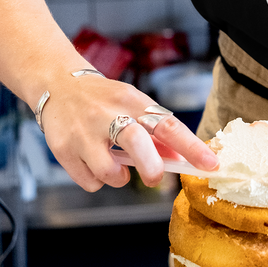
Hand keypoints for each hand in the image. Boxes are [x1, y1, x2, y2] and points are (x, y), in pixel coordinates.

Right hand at [40, 73, 217, 191]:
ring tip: (115, 166)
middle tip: (155, 177)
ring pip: (109, 171)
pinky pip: (89, 181)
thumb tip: (181, 159)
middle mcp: (107, 114)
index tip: (211, 164)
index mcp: (132, 101)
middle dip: (152, 167)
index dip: (191, 147)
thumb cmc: (103, 99)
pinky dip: (97, 180)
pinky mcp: (63, 149)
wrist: (56, 85)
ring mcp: (83, 132)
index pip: (168, 124)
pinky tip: (93, 163)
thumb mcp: (132, 105)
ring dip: (118, 178)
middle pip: (136, 141)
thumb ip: (155, 132)